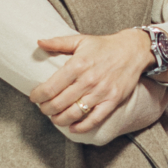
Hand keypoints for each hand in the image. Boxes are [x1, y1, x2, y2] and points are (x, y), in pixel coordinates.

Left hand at [29, 30, 154, 133]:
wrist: (133, 50)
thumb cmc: (105, 46)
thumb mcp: (81, 40)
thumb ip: (58, 42)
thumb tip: (39, 42)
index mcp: (77, 65)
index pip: (50, 88)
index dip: (38, 96)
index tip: (34, 98)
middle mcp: (88, 80)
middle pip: (59, 103)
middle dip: (46, 109)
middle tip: (43, 109)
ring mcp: (101, 92)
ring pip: (74, 113)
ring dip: (60, 119)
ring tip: (55, 118)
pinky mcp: (113, 100)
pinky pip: (95, 119)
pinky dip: (81, 127)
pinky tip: (72, 127)